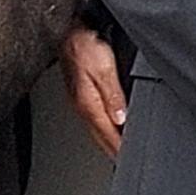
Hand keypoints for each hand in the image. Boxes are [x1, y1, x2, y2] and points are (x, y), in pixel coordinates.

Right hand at [61, 25, 127, 157]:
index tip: (128, 158)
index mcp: (89, 103)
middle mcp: (82, 106)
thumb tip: (121, 118)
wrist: (66, 32)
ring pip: (96, 129)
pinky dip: (102, 128)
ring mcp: (79, 101)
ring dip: (107, 141)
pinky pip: (92, 118)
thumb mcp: (104, 69)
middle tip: (125, 161)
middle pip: (100, 136)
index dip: (119, 148)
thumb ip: (113, 95)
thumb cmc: (84, 46)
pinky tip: (108, 127)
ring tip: (118, 151)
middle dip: (113, 150)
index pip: (107, 134)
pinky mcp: (78, 94)